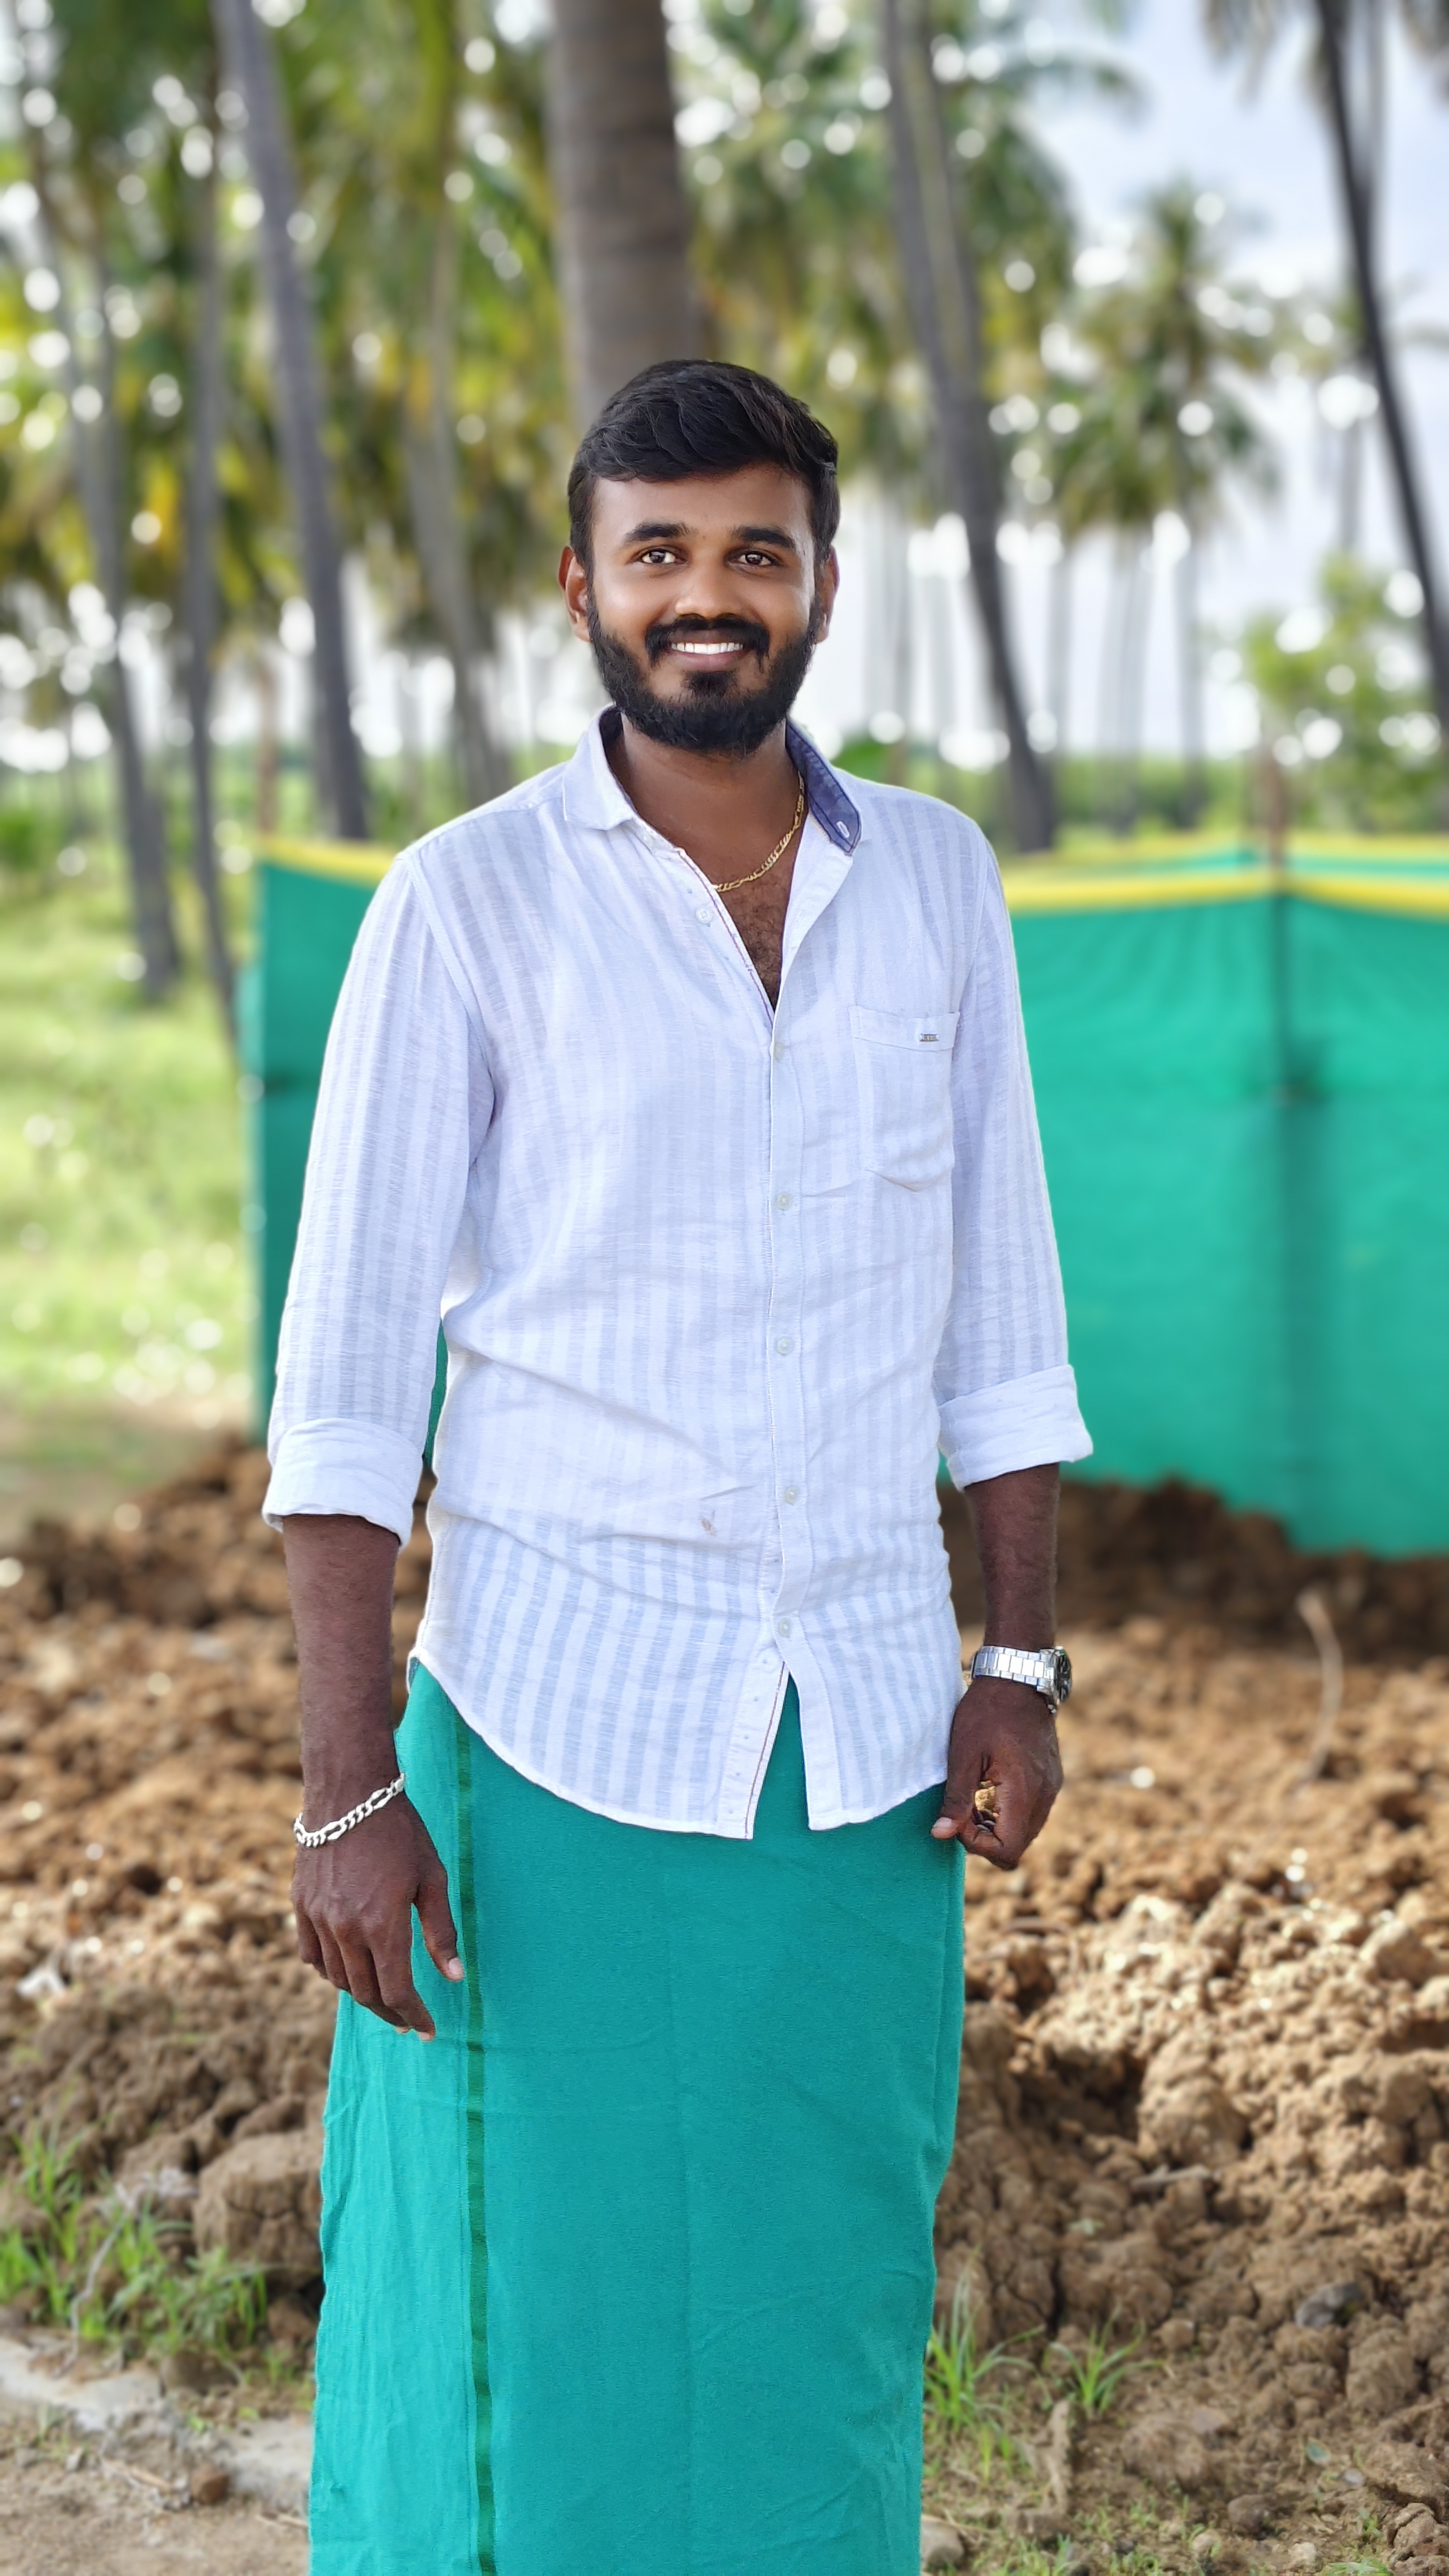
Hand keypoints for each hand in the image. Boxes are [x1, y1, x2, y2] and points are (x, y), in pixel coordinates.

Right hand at [293, 1798, 463, 2037]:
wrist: (350, 1792)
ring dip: (361, 1994)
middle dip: (390, 2012)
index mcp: (382, 1925)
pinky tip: (346, 1971)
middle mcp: (345, 1929)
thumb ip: (441, 1932)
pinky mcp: (300, 1905)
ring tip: (382, 1998)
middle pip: (365, 1992)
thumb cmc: (400, 1831)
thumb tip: (454, 1978)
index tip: (428, 2029)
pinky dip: (328, 1971)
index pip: (396, 1991)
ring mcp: (318, 1919)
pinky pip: (311, 1955)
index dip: (413, 2015)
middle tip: (408, 2020)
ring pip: (336, 1978)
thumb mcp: (432, 1878)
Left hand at [931, 1675, 1062, 1867]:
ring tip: (972, 1803)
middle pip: (1017, 1847)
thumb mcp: (963, 1754)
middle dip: (985, 1839)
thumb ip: (956, 1798)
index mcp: (1024, 1792)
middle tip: (961, 1812)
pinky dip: (1010, 1814)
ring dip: (998, 1828)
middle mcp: (1045, 1795)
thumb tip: (942, 1834)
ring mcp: (1051, 1787)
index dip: (977, 1844)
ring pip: (1025, 1832)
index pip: (1007, 1850)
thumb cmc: (987, 1711)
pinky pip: (1032, 1813)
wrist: (1018, 1677)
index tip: (958, 1818)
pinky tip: (989, 1792)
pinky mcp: (1051, 1778)